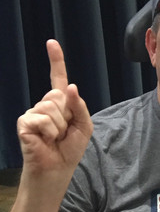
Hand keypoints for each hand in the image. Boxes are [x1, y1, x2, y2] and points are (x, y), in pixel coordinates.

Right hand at [17, 40, 92, 175]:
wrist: (57, 168)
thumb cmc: (70, 149)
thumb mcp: (84, 126)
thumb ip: (79, 106)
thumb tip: (70, 86)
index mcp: (60, 104)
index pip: (58, 78)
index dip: (56, 60)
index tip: (51, 43)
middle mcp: (45, 105)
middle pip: (59, 95)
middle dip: (67, 116)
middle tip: (63, 132)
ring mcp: (33, 113)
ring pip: (51, 107)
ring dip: (59, 126)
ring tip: (55, 138)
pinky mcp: (25, 122)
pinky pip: (43, 119)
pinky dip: (50, 132)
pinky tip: (45, 140)